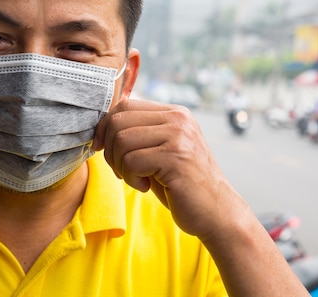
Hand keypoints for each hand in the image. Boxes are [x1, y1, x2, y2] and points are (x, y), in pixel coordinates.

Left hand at [93, 99, 237, 238]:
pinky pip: (132, 161)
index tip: (103, 149)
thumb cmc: (181, 185)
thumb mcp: (159, 151)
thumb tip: (101, 126)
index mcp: (174, 113)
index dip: (105, 128)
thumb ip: (139, 133)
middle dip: (110, 150)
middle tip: (123, 171)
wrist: (216, 212)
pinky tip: (146, 186)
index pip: (124, 106)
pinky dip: (131, 179)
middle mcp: (178, 119)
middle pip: (118, 121)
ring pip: (122, 141)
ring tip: (137, 179)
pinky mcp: (176, 158)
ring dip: (120, 166)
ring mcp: (179, 136)